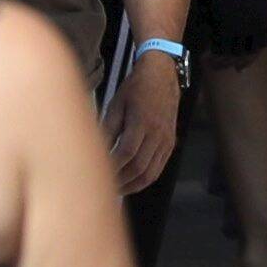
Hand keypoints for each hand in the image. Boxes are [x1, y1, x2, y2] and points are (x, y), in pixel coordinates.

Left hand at [109, 58, 183, 192]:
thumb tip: (96, 150)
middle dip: (121, 180)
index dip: (112, 166)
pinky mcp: (170, 143)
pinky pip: (159, 167)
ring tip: (118, 190)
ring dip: (133, 184)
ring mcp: (166, 139)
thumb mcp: (116, 103)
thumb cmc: (135, 88)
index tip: (98, 173)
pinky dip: (146, 179)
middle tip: (105, 186)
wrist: (162, 76)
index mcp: (142, 121)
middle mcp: (157, 133)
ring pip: (151, 172)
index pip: (126, 152)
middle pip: (139, 166)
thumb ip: (108, 129)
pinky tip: (133, 182)